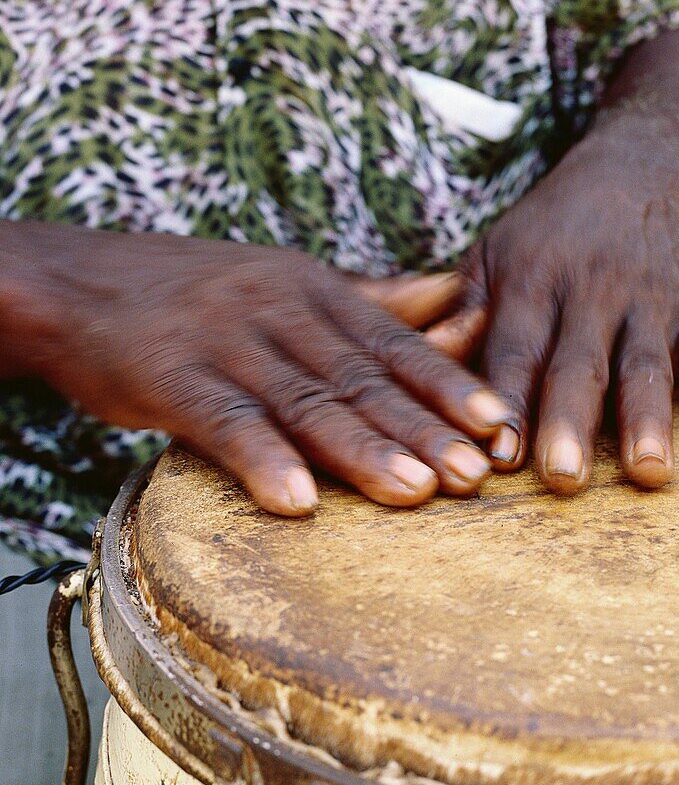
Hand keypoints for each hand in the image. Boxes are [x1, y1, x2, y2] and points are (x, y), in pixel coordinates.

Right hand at [0, 222, 508, 512]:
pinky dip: (261, 461)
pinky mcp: (171, 377)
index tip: (499, 426)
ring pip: (305, 401)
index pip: (393, 343)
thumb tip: (450, 295)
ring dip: (362, 450)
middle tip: (476, 475)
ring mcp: (225, 342)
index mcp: (312, 290)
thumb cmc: (192, 293)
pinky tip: (296, 503)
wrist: (74, 282)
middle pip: (361, 377)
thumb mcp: (286, 281)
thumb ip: (370, 298)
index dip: (448, 386)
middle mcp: (278, 311)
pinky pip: (224, 423)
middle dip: (423, 428)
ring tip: (415, 491)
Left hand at [426, 133, 678, 493]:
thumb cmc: (543, 234)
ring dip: (648, 419)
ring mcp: (647, 299)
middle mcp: (589, 290)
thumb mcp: (490, 255)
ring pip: (646, 363)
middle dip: (571, 420)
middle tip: (563, 477)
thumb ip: (460, 311)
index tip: (496, 454)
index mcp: (530, 281)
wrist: (629, 169)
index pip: (515, 350)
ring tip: (649, 473)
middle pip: (578, 362)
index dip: (506, 400)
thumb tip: (424, 359)